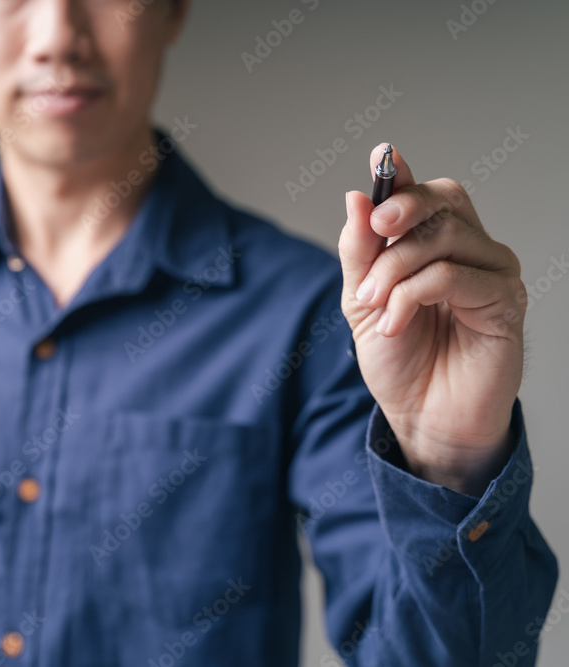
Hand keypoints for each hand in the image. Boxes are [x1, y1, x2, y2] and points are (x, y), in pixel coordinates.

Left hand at [339, 143, 525, 494]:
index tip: (382, 156)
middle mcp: (472, 250)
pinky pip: (453, 275)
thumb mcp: (361, 301)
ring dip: (394, 268)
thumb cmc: (399, 360)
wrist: (421, 416)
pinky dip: (411, 295)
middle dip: (400, 211)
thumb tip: (356, 198)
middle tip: (373, 235)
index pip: (427, 194)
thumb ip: (360, 252)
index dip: (403, 174)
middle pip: (445, 199)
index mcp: (437, 244)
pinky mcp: (505, 302)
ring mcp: (493, 273)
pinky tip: (394, 323)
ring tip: (373, 305)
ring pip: (444, 237)